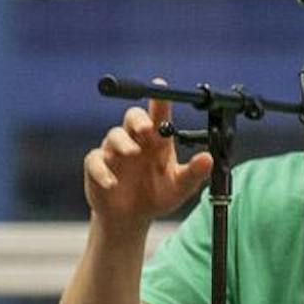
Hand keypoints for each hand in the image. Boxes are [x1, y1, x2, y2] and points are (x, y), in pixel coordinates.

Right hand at [83, 92, 212, 232]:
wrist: (132, 217)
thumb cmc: (158, 195)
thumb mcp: (180, 187)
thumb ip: (193, 173)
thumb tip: (208, 158)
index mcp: (158, 141)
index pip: (159, 115)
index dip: (160, 100)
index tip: (161, 86)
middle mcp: (136, 141)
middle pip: (133, 117)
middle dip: (139, 119)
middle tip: (147, 128)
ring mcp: (115, 152)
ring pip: (113, 135)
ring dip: (122, 142)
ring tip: (133, 153)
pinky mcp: (97, 167)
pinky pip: (95, 161)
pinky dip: (102, 171)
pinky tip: (112, 183)